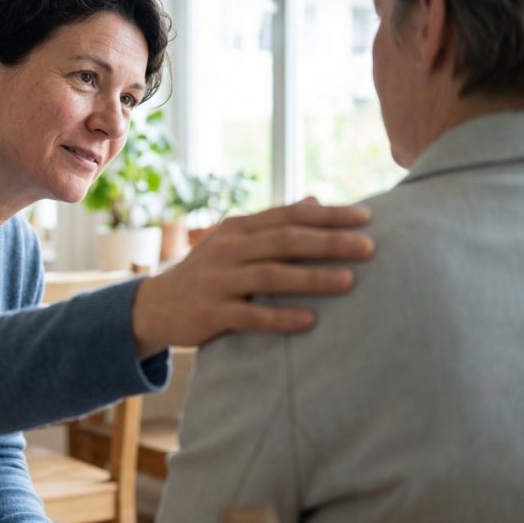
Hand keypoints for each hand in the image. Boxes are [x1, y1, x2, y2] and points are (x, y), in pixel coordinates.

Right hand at [131, 198, 374, 358]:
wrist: (154, 307)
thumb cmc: (207, 274)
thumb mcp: (234, 244)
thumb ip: (272, 225)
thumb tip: (315, 201)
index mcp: (237, 229)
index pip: (288, 216)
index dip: (328, 215)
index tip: (367, 217)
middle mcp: (227, 249)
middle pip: (284, 241)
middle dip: (328, 242)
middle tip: (369, 247)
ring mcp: (218, 280)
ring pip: (270, 275)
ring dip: (311, 278)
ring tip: (349, 281)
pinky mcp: (211, 312)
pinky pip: (251, 315)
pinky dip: (281, 318)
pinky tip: (310, 321)